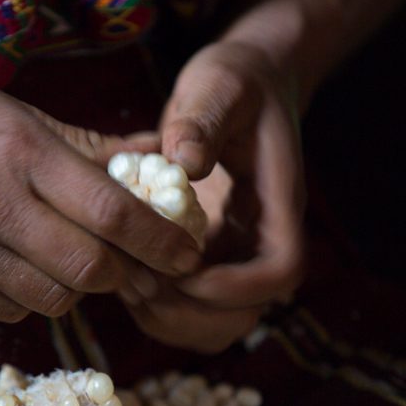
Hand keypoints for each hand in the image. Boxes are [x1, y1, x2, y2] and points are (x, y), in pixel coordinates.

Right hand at [0, 50, 200, 321]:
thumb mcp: (19, 111)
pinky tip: (28, 268)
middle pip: (89, 269)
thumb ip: (92, 145)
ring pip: (55, 300)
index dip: (160, 240)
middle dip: (127, 273)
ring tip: (77, 259)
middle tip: (137, 262)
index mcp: (18, 152)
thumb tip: (158, 159)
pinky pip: (12, 312)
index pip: (111, 212)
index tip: (188, 252)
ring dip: (81, 288)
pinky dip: (36, 298)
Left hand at [121, 41, 305, 350]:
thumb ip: (203, 119)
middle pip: (247, 315)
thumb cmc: (237, 82)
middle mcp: (261, 240)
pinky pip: (189, 309)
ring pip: (216, 324)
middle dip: (190, 313)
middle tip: (138, 282)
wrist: (246, 86)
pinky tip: (124, 272)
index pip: (281, 270)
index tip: (182, 269)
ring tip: (126, 282)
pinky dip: (156, 308)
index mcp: (278, 203)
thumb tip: (183, 162)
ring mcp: (235, 256)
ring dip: (169, 318)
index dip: (235, 286)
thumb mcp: (220, 85)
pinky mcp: (208, 259)